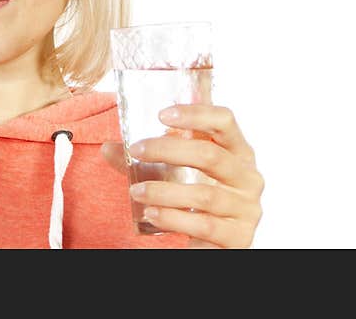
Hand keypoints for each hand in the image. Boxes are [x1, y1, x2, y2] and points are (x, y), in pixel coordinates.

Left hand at [100, 105, 263, 247]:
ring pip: (204, 194)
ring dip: (163, 190)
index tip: (161, 114)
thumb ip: (146, 158)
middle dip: (168, 150)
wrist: (213, 241)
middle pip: (210, 155)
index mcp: (237, 151)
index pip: (225, 121)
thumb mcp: (175, 172)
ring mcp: (247, 208)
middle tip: (136, 150)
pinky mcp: (238, 237)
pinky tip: (151, 214)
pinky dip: (173, 217)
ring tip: (135, 191)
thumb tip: (107, 148)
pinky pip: (204, 224)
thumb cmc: (194, 196)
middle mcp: (248, 177)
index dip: (196, 114)